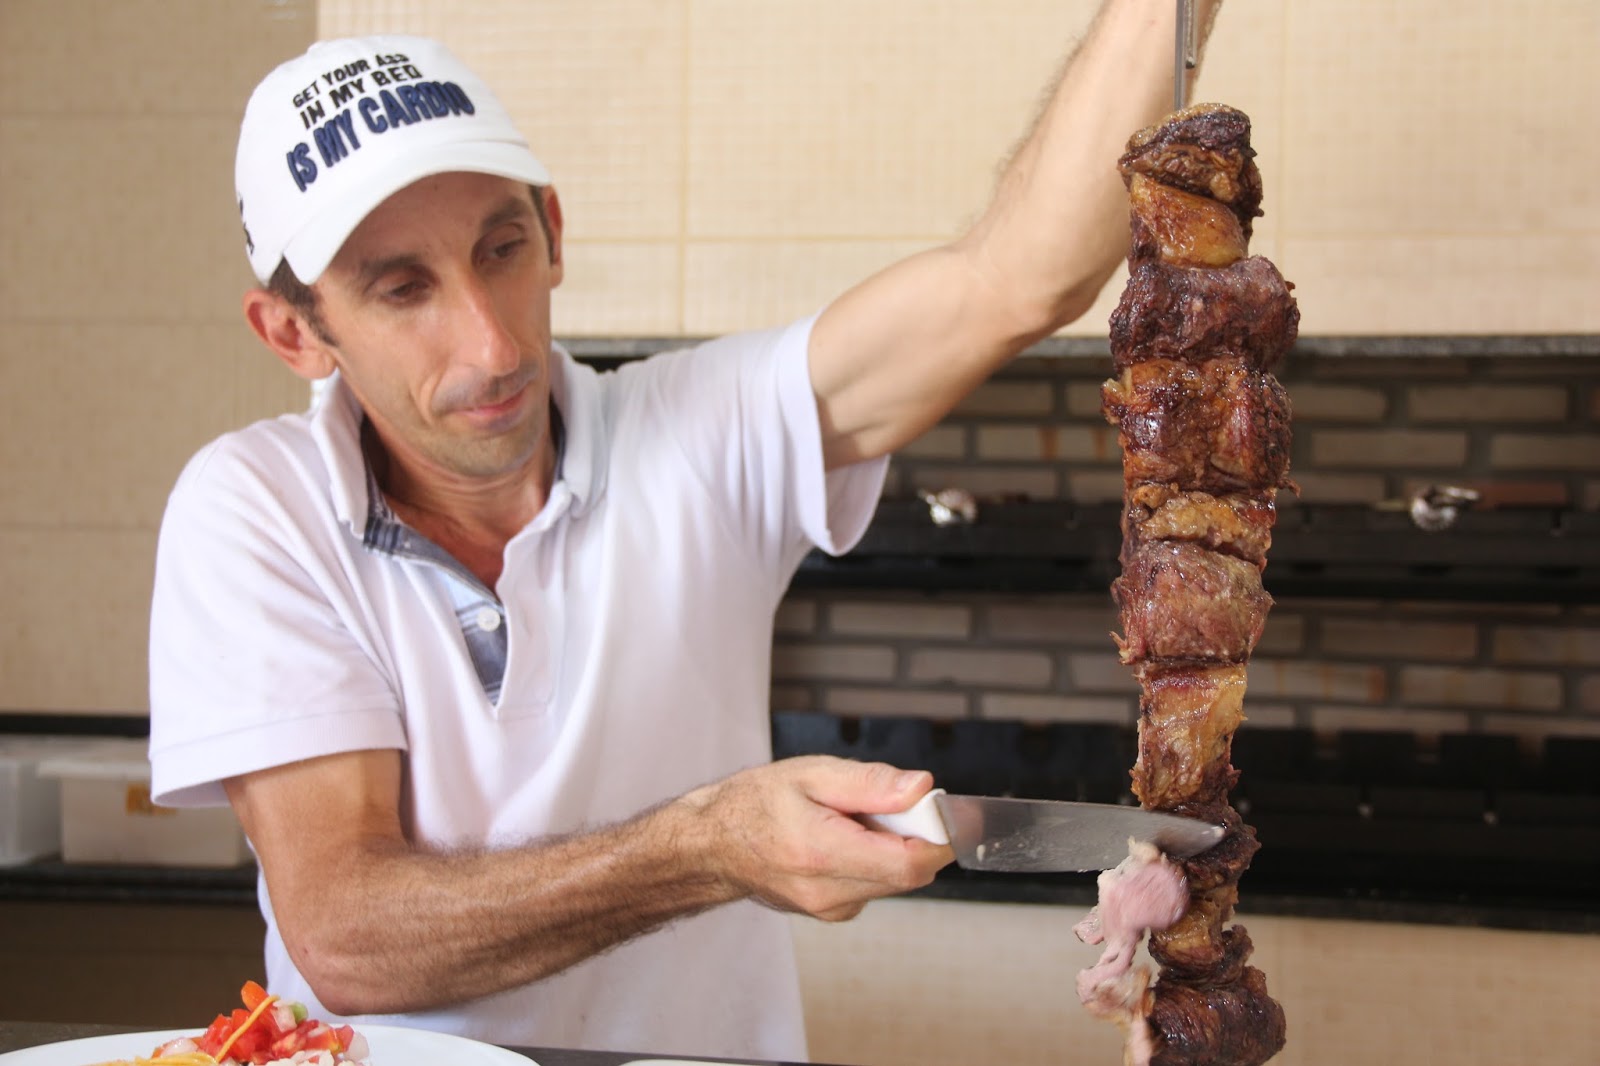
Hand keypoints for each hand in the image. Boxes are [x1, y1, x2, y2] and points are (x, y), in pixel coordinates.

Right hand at [682, 755, 954, 921]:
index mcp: (822, 852)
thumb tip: (922, 788)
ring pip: (894, 880)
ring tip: (854, 819)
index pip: (910, 864)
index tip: (940, 810)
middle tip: (889, 803)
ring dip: (892, 848)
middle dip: (915, 836)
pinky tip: (844, 839)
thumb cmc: (754, 804)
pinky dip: (874, 860)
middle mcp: (828, 892)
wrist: (712, 845)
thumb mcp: (809, 773)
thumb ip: (870, 783)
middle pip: (909, 874)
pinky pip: (875, 885)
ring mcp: (830, 908)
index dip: (939, 837)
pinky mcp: (832, 912)